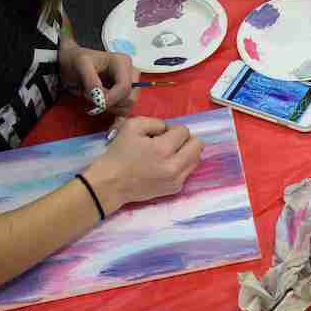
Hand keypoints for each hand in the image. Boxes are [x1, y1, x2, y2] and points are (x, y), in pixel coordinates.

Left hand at [63, 46, 138, 116]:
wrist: (76, 64)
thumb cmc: (79, 62)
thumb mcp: (80, 65)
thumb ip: (90, 80)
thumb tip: (99, 97)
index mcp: (123, 62)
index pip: (124, 87)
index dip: (111, 99)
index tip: (96, 103)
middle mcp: (131, 73)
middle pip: (129, 99)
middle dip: (110, 103)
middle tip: (93, 98)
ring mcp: (132, 85)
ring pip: (127, 107)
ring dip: (110, 108)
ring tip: (95, 98)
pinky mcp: (128, 95)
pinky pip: (125, 110)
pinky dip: (112, 111)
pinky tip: (102, 102)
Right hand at [86, 116, 200, 210]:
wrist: (111, 184)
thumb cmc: (119, 154)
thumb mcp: (132, 126)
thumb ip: (155, 122)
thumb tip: (168, 129)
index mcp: (163, 149)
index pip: (184, 131)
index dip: (172, 129)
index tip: (159, 134)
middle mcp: (175, 166)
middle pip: (198, 145)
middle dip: (185, 139)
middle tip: (169, 142)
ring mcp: (177, 180)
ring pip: (196, 159)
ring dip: (185, 152)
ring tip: (168, 154)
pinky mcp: (176, 189)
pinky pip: (188, 171)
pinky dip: (180, 165)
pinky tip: (164, 165)